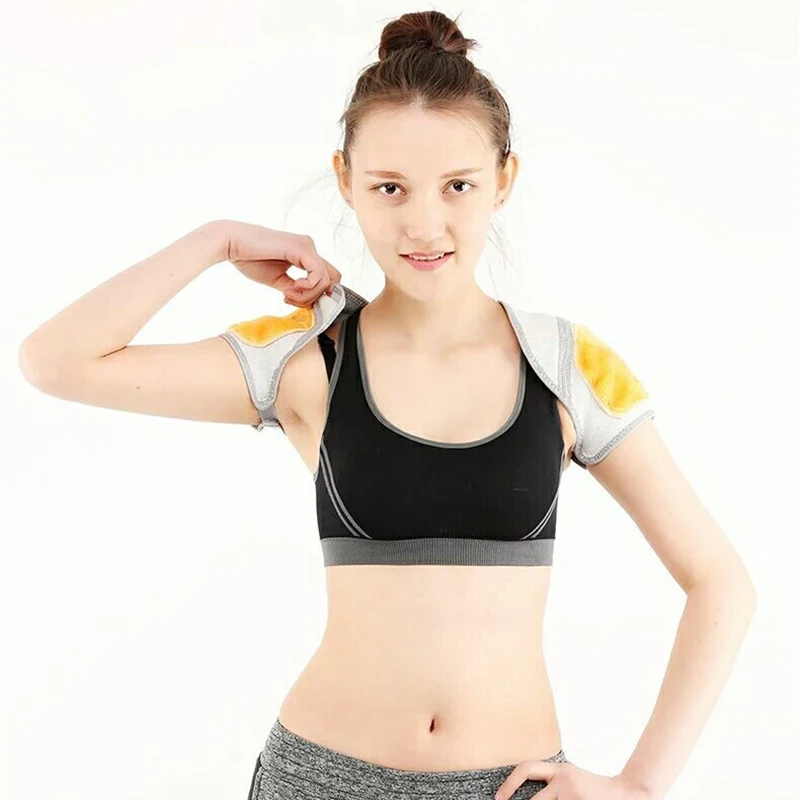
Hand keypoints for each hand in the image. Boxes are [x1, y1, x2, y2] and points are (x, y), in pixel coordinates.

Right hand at [219, 220, 341, 306]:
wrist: (232, 244)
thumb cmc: (250, 259)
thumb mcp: (278, 280)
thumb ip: (296, 290)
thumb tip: (310, 303)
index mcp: (305, 254)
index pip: (326, 278)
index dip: (317, 295)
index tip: (293, 301)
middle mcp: (309, 248)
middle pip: (331, 281)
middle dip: (314, 298)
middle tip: (290, 300)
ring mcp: (308, 246)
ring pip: (326, 281)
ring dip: (307, 295)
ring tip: (286, 295)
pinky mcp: (303, 249)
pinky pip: (318, 276)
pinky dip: (307, 288)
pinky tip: (289, 289)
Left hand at [494, 759, 657, 799]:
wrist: (626, 794)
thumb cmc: (595, 790)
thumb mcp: (572, 780)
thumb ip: (552, 785)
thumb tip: (527, 797)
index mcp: (560, 771)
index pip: (527, 768)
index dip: (510, 783)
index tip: (500, 798)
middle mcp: (564, 782)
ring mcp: (571, 797)